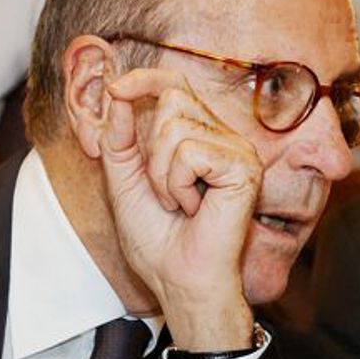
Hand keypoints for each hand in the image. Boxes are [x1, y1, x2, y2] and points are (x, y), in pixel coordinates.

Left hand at [98, 67, 257, 349]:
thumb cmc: (158, 241)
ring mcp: (238, 151)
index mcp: (200, 138)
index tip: (115, 88)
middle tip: (165, 192)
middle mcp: (223, 139)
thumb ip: (119, 138)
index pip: (176, 85)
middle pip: (173, 98)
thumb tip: (117, 93)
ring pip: (177, 127)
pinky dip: (179, 183)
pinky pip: (191, 152)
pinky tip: (194, 208)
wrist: (179, 280)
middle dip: (151, 149)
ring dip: (162, 174)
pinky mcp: (244, 167)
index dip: (146, 78)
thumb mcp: (123, 181)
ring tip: (180, 204)